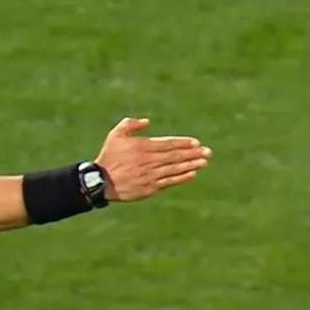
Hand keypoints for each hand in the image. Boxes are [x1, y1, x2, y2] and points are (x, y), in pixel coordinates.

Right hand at [95, 117, 210, 202]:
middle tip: (208, 152)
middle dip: (193, 153)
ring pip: (175, 169)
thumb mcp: (115, 135)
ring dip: (191, 165)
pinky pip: (169, 181)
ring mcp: (150, 175)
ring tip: (204, 162)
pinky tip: (192, 174)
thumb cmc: (108, 156)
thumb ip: (130, 124)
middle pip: (175, 156)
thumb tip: (147, 121)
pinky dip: (181, 178)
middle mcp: (149, 160)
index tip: (196, 143)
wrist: (101, 181)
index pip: (168, 144)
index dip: (183, 143)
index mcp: (143, 146)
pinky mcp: (150, 187)